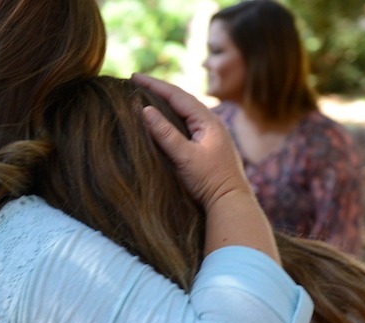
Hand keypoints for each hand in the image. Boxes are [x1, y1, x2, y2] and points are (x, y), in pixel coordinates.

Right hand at [132, 73, 278, 259]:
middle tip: (136, 82)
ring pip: (185, 110)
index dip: (154, 85)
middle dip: (159, 90)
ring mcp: (212, 133)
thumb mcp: (185, 157)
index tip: (134, 77)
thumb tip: (144, 110)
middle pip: (182, 99)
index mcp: (208, 120)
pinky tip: (164, 119)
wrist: (231, 202)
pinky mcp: (209, 144)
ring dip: (166, 102)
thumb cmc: (210, 181)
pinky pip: (187, 122)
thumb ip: (165, 133)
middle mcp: (212, 122)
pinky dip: (172, 116)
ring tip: (146, 95)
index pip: (177, 95)